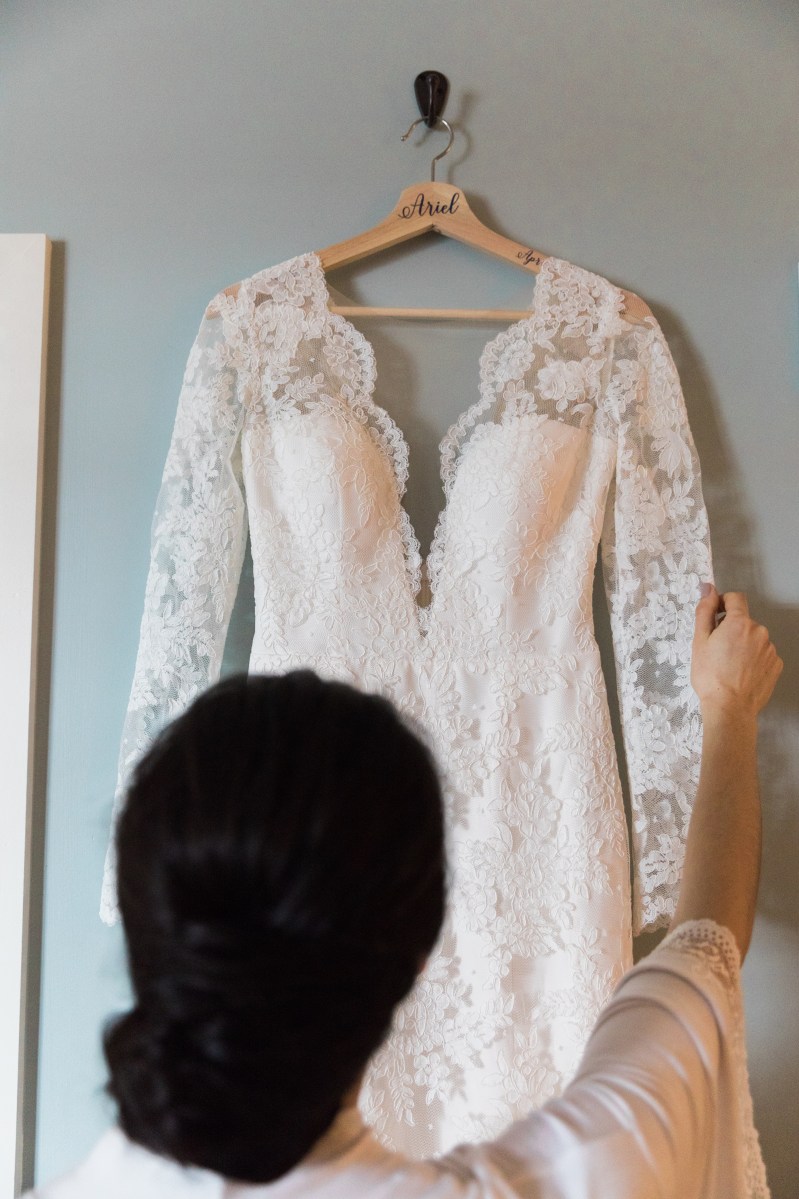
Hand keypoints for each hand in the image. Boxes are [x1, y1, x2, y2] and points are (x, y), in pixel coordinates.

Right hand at [691, 586, 782, 718]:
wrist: (729, 708)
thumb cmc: (711, 676)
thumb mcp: (699, 641)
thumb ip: (705, 611)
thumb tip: (708, 588)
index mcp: (739, 622)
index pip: (735, 598)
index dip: (722, 603)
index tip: (714, 617)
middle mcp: (760, 631)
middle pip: (743, 621)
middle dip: (731, 629)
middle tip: (716, 650)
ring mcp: (770, 649)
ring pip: (753, 638)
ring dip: (743, 645)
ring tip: (729, 665)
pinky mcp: (775, 665)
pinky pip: (763, 654)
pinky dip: (752, 659)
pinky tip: (741, 673)